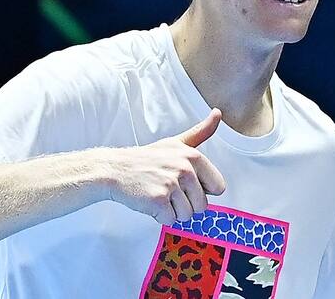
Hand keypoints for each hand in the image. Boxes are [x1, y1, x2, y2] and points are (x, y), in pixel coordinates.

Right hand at [105, 109, 225, 223]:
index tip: (186, 184)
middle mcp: (185, 169)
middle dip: (186, 204)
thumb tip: (218, 113)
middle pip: (203, 205)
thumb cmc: (147, 159)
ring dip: (173, 212)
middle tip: (169, 190)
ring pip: (187, 215)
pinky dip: (160, 217)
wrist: (115, 169)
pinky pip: (170, 220)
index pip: (218, 187)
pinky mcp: (158, 199)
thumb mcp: (177, 142)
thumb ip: (201, 132)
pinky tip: (151, 202)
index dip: (202, 190)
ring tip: (160, 195)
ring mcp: (171, 184)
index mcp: (194, 156)